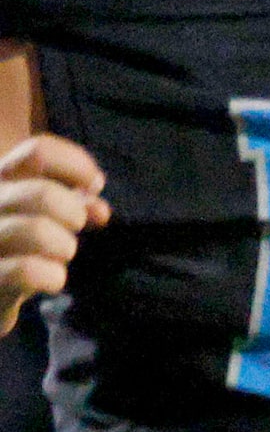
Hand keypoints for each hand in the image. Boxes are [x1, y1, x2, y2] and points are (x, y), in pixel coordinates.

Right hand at [0, 134, 108, 334]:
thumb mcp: (46, 215)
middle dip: (74, 215)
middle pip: (45, 194)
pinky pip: (27, 271)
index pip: (39, 151)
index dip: (77, 165)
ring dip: (64, 247)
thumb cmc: (21, 245)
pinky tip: (52, 280)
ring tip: (59, 255)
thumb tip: (98, 202)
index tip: (94, 184)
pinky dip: (53, 277)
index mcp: (1, 178)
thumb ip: (73, 202)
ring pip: (37, 231)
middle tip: (72, 229)